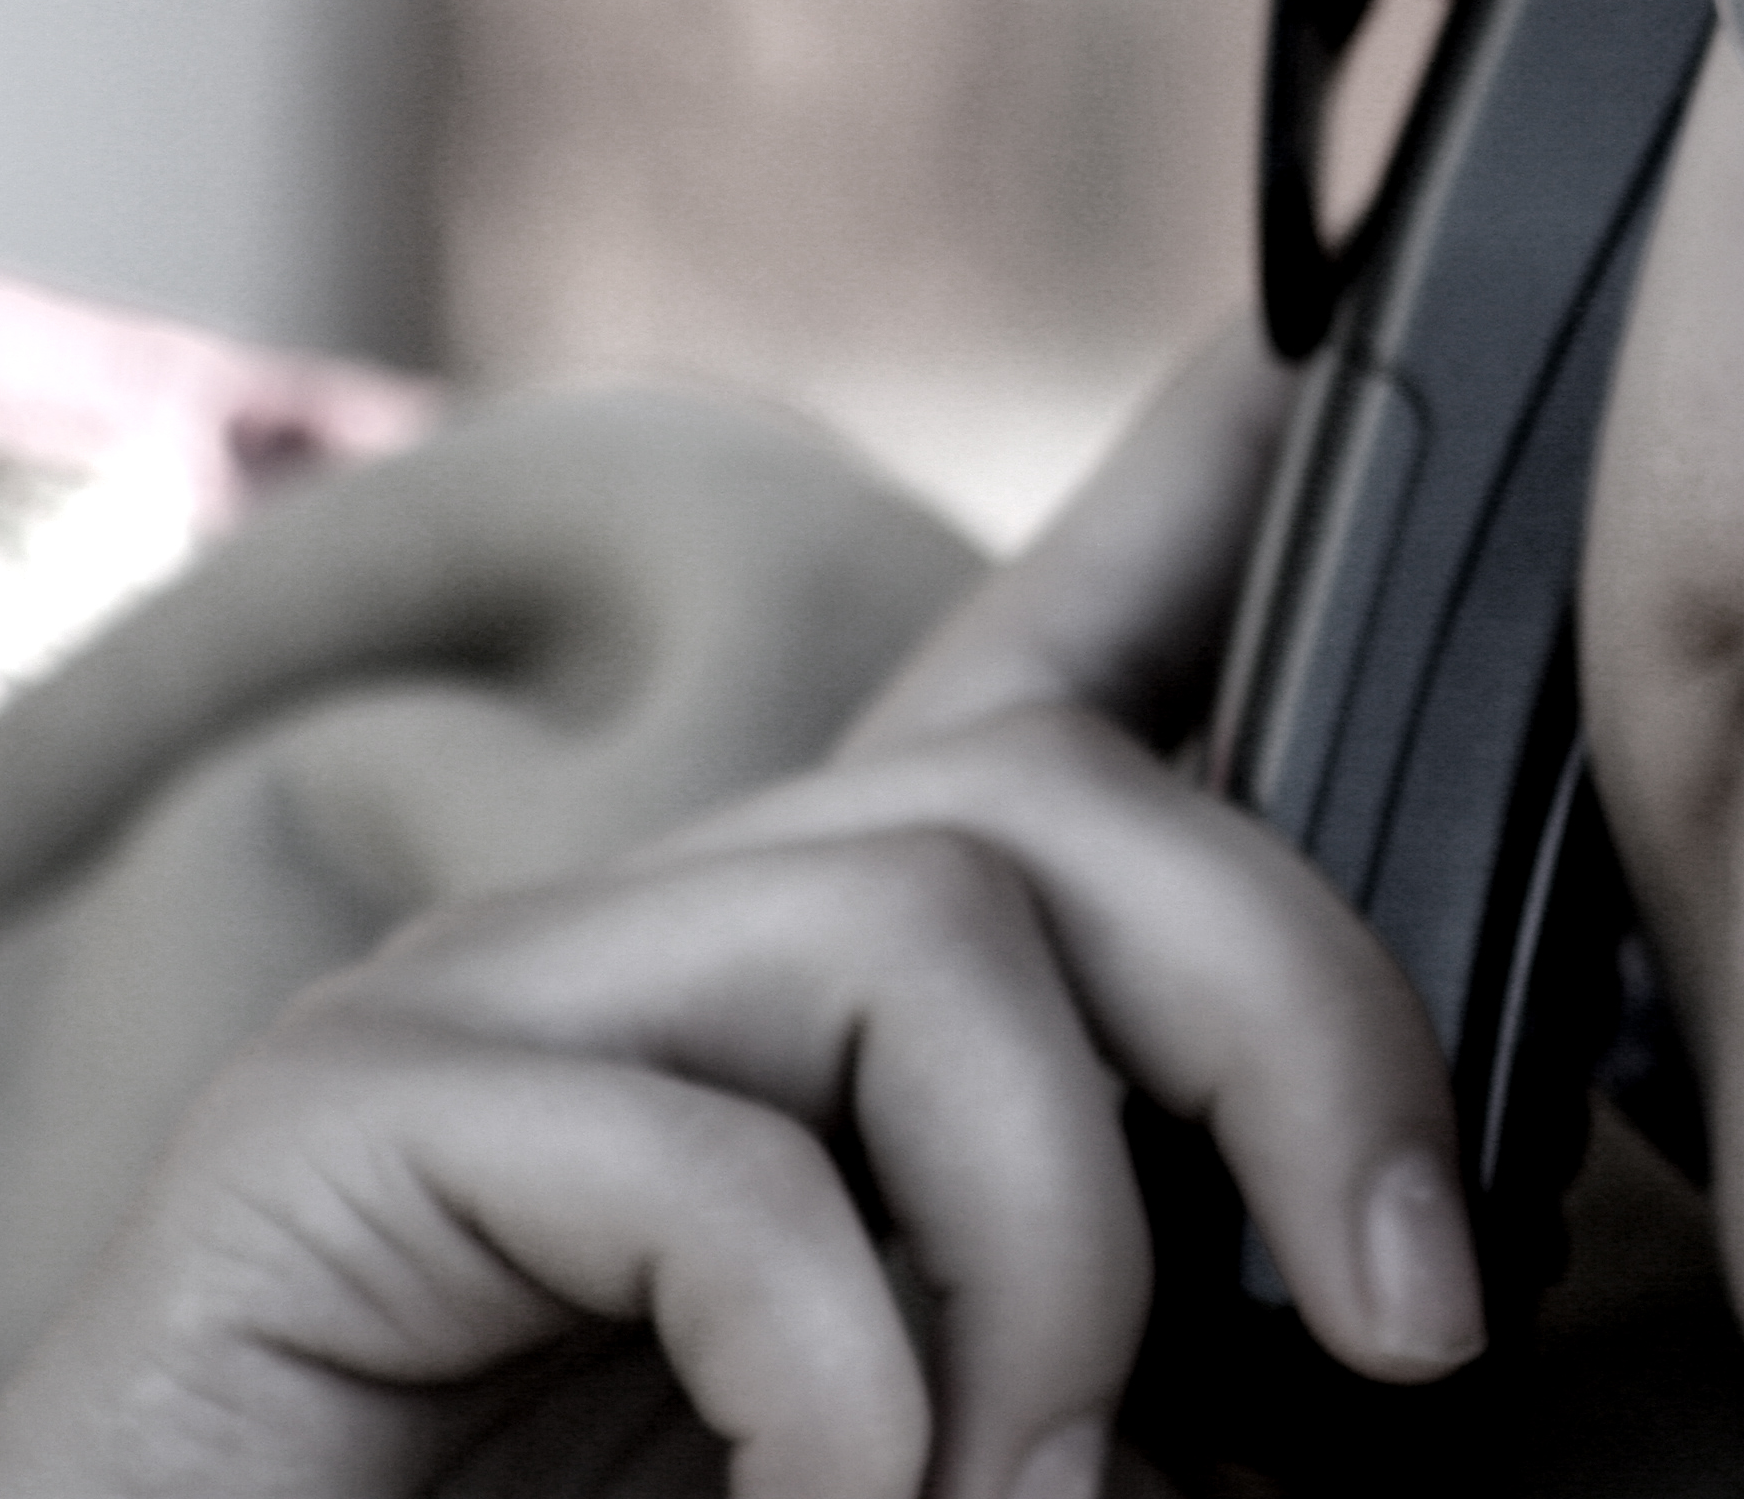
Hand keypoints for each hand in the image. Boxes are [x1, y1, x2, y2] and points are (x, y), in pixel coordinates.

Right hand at [0, 325, 1484, 1498]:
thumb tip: (1372, 1280)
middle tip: (1411, 1322)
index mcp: (802, 1012)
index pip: (1020, 687)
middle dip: (1301, 1024)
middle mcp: (645, 941)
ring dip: (1063, 1258)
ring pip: (924, 927)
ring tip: (1044, 1498)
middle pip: (1048, 791)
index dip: (1180, 516)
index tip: (1306, 358)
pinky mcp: (332, 1125)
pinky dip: (851, 1387)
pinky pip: (715, 1158)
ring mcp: (478, 1003)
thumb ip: (1126, 1299)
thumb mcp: (974, 1426)